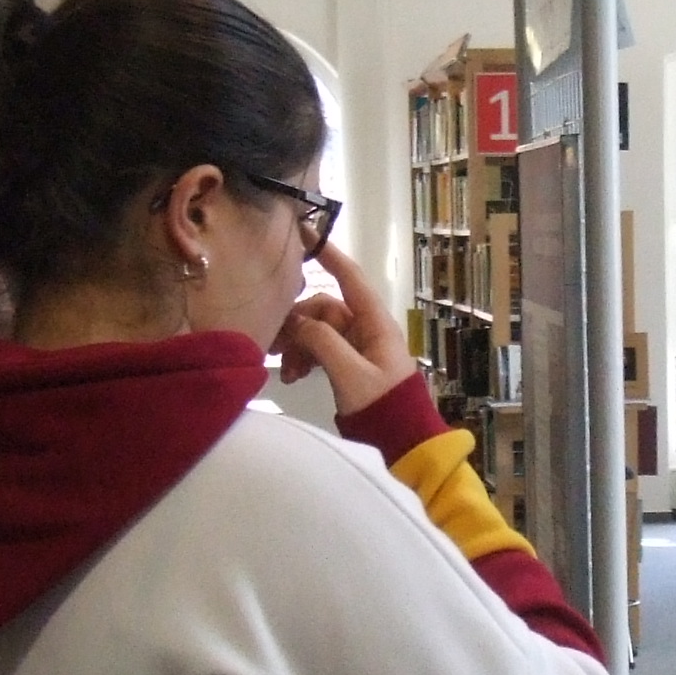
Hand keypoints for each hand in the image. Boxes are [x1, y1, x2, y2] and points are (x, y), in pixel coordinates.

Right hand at [281, 239, 419, 418]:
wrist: (403, 441)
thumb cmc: (382, 405)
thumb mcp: (349, 373)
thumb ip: (322, 342)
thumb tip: (296, 322)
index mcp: (374, 322)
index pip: (350, 277)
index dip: (328, 254)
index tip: (304, 233)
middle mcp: (366, 328)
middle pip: (324, 309)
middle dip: (297, 323)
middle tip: (272, 343)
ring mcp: (358, 347)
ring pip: (318, 332)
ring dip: (298, 346)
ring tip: (284, 370)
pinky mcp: (349, 365)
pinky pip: (321, 351)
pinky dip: (305, 360)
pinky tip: (292, 377)